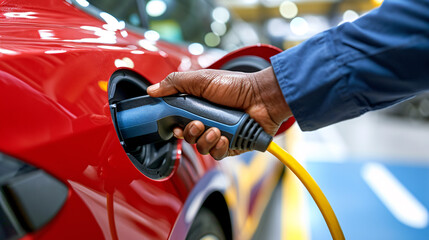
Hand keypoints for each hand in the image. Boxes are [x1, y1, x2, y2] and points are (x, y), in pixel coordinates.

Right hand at [147, 67, 291, 159]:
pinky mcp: (231, 146)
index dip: (175, 128)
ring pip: (201, 148)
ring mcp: (220, 135)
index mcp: (198, 108)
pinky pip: (218, 154)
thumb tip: (152, 90)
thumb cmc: (235, 86)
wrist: (261, 96)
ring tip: (215, 130)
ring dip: (205, 140)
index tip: (174, 126)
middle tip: (197, 124)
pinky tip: (224, 138)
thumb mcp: (200, 80)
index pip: (179, 123)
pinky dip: (219, 147)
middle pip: (188, 138)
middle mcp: (207, 122)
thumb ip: (175, 83)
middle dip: (190, 133)